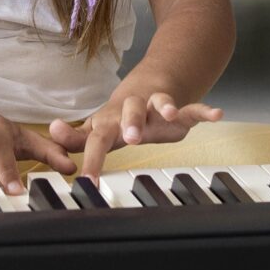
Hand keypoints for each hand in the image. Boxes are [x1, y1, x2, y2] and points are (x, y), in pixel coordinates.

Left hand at [50, 90, 222, 177]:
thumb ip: (75, 137)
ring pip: (159, 102)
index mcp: (110, 120)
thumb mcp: (96, 129)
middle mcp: (132, 109)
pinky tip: (216, 114)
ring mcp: (156, 107)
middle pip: (129, 111)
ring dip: (164, 106)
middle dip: (130, 122)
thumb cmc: (118, 118)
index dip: (92, 160)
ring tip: (170, 113)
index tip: (86, 181)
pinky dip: (204, 110)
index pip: (97, 139)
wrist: (148, 87)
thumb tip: (52, 132)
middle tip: (131, 136)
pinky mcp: (179, 109)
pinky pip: (193, 107)